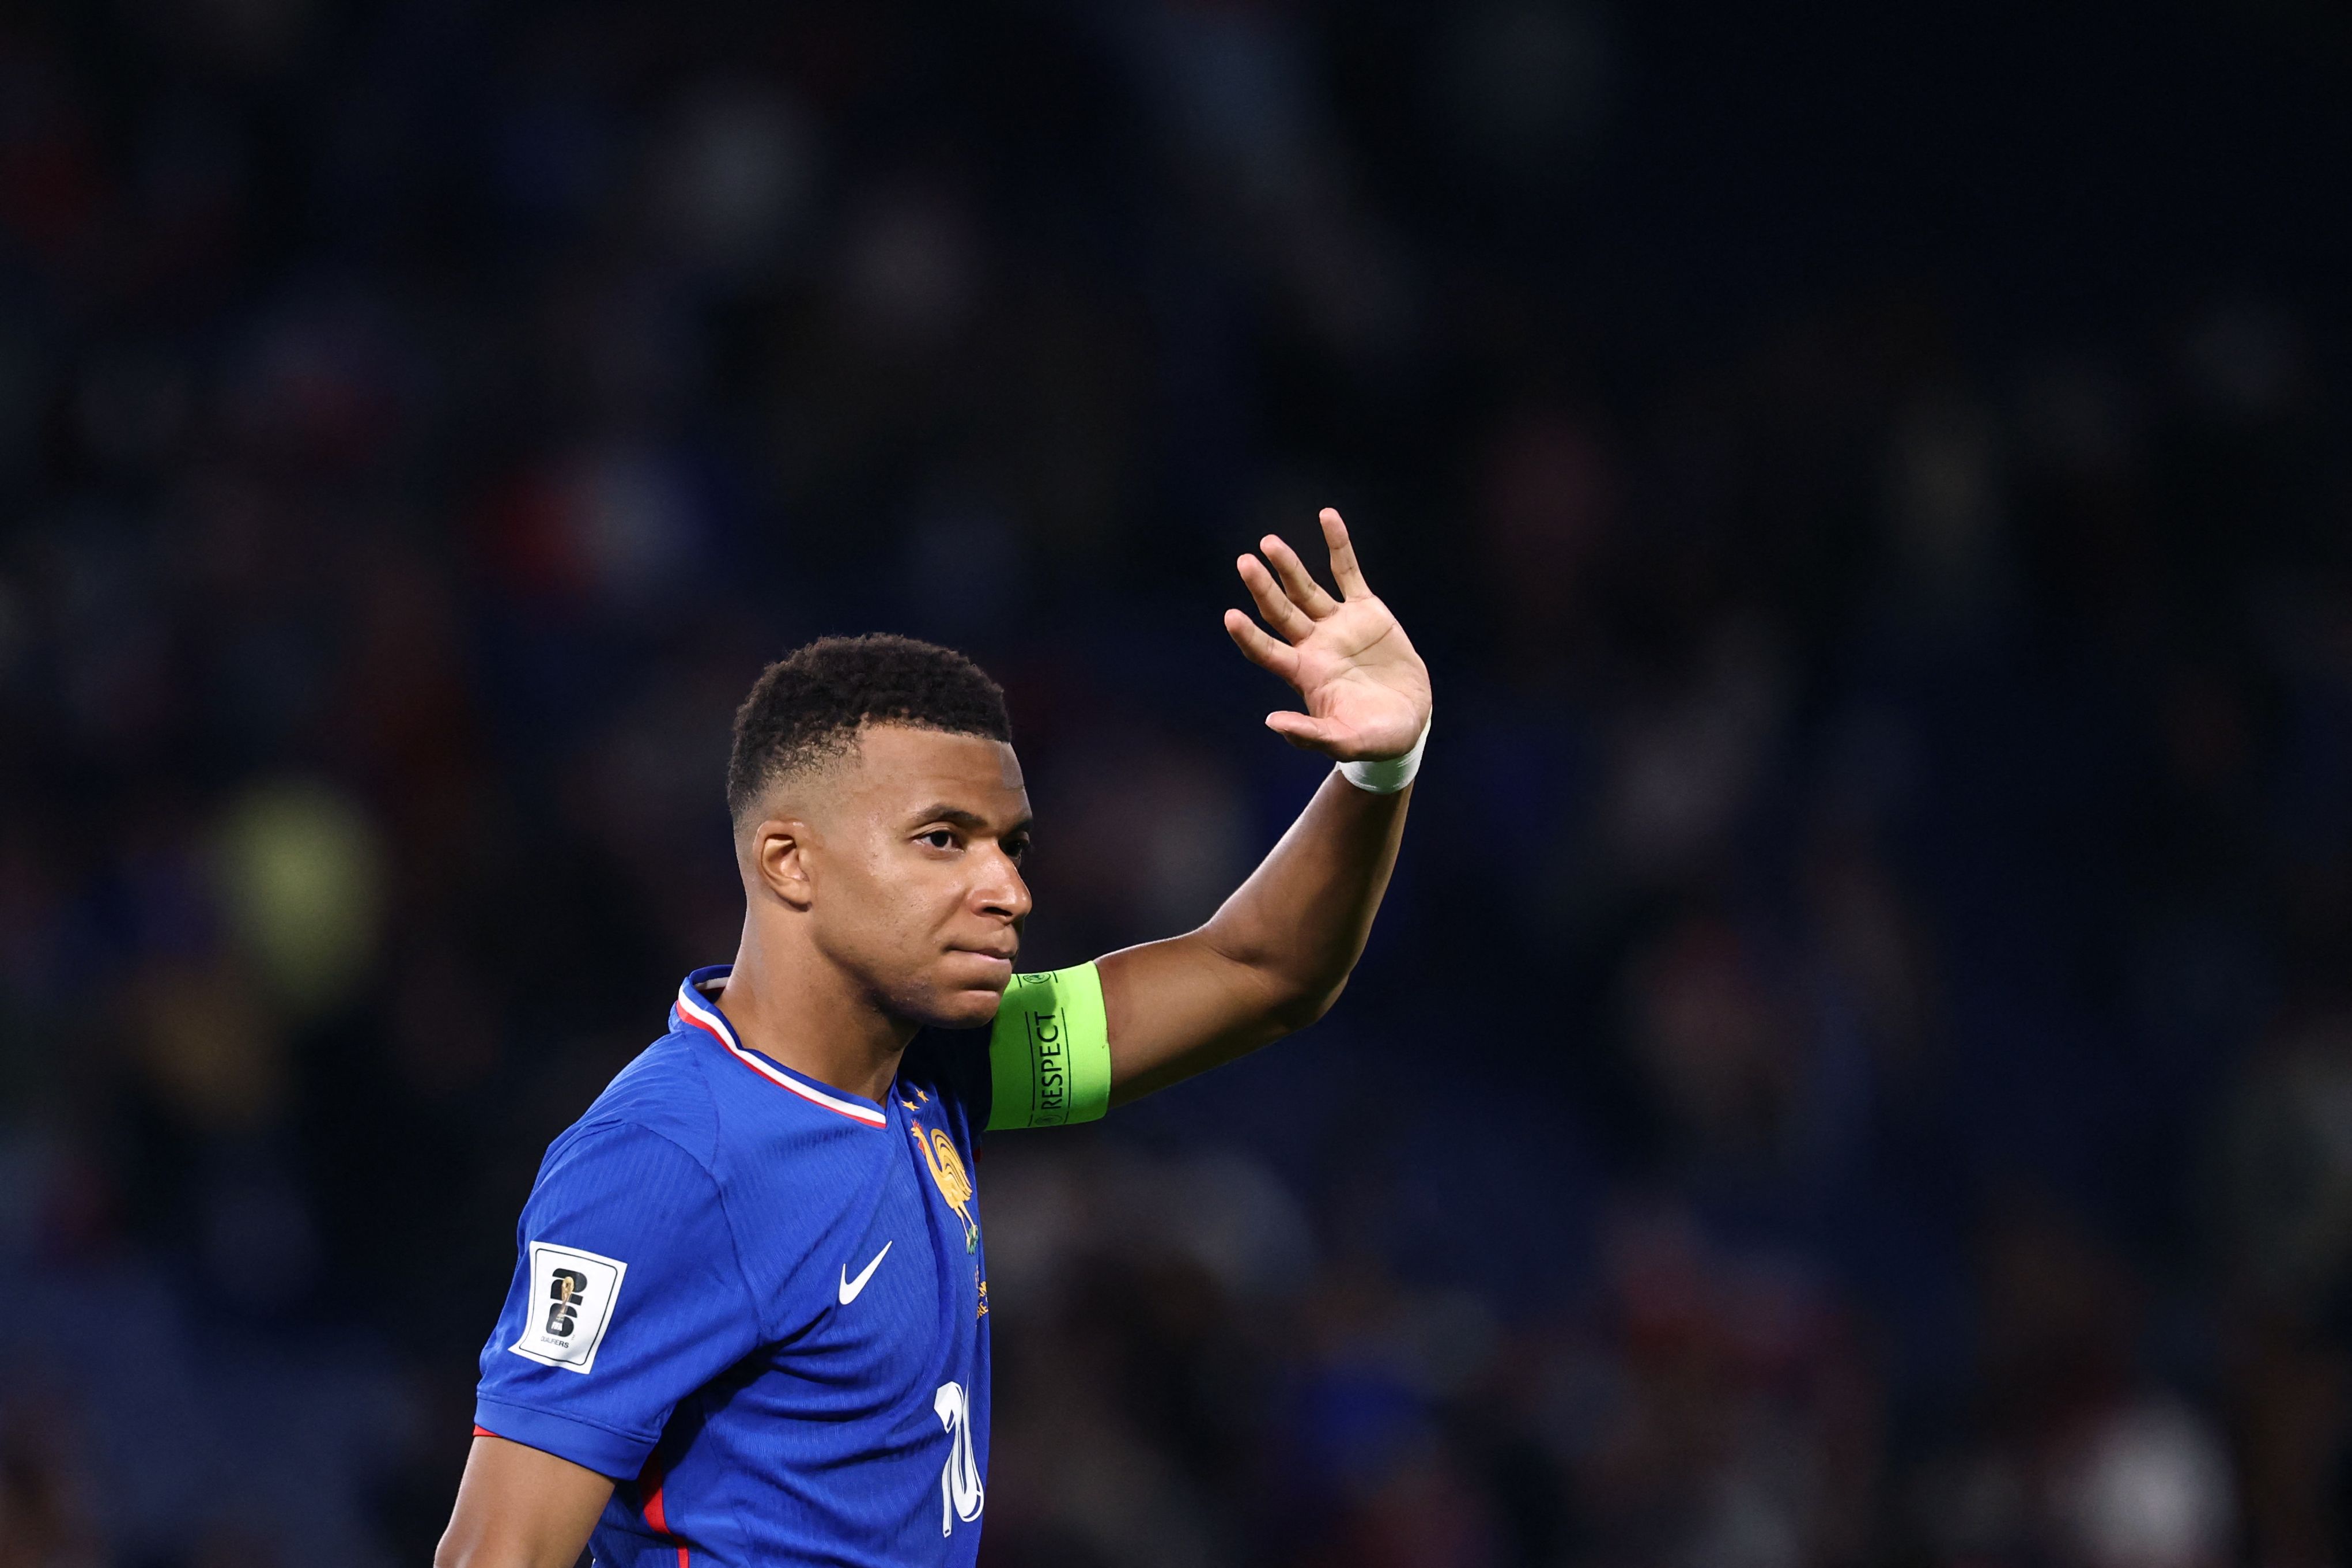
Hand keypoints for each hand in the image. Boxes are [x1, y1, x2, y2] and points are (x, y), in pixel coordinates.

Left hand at [1224, 508, 1431, 759]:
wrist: (1409, 721)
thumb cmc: (1373, 738)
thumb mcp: (1344, 741)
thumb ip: (1310, 735)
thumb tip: (1271, 722)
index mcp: (1303, 674)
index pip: (1267, 651)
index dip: (1249, 636)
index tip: (1231, 617)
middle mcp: (1314, 644)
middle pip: (1281, 612)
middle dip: (1263, 589)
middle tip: (1245, 563)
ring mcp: (1338, 624)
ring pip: (1306, 589)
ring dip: (1289, 566)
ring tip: (1268, 543)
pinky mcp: (1366, 610)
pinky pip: (1348, 572)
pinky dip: (1339, 545)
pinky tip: (1327, 517)